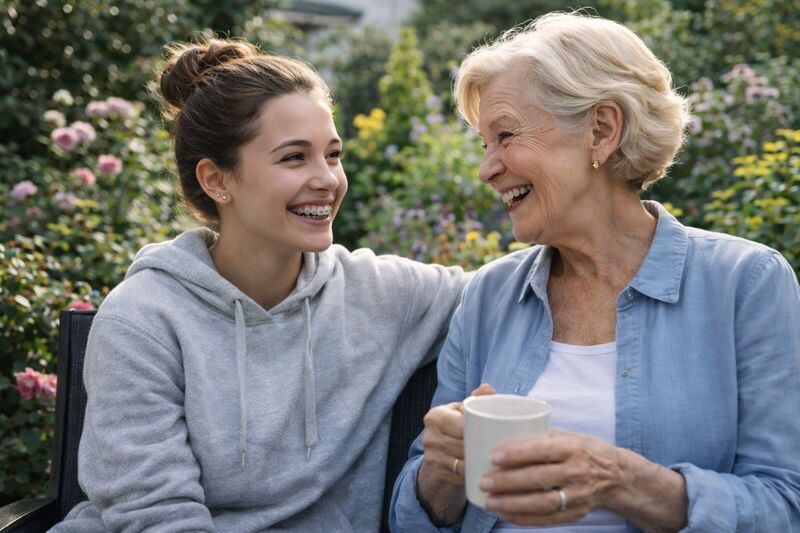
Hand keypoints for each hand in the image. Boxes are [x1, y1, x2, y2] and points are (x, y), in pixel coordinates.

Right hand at [420, 384, 495, 485]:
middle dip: (482, 449)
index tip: (496, 434)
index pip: (461, 425)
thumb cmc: (455, 427)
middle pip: (462, 445)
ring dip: (479, 464)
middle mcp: (429, 436)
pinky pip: (459, 477)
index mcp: (435, 416)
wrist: (438, 454)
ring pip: (462, 463)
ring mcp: (431, 457)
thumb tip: (488, 388)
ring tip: (497, 462)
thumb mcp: (462, 411)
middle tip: (502, 450)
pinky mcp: (436, 473)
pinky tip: (485, 474)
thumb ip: (476, 399)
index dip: (479, 431)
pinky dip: (473, 475)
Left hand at [479, 429, 626, 524]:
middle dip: (507, 482)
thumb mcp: (566, 435)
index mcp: (572, 447)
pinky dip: (524, 519)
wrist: (617, 476)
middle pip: (538, 478)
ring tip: (489, 502)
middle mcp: (577, 471)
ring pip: (542, 502)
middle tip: (484, 482)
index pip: (541, 450)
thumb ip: (538, 435)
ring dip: (512, 504)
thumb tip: (500, 429)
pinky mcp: (577, 512)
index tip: (493, 457)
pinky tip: (505, 515)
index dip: (516, 454)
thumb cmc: (582, 450)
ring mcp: (578, 495)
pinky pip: (547, 519)